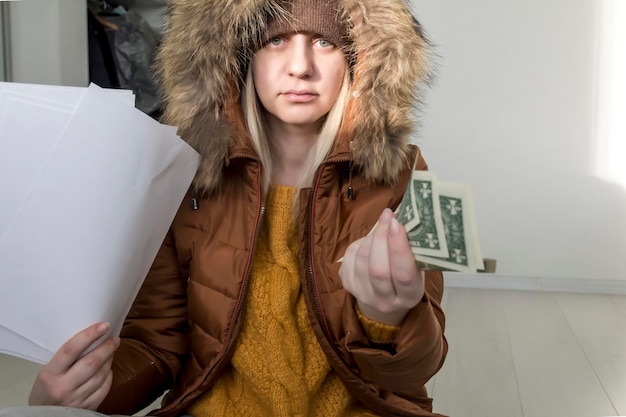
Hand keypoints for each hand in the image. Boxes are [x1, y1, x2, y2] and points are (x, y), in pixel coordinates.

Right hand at [29, 322, 119, 408]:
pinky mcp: (87, 407)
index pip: (71, 350)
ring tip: (111, 351)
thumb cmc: (46, 389)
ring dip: (109, 360)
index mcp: (49, 375)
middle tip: (114, 339)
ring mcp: (76, 400)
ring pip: (101, 375)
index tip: (103, 326)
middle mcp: (63, 388)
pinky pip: (104, 388)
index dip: (89, 335)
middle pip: (91, 363)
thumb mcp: (48, 371)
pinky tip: (108, 369)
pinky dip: (109, 375)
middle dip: (106, 348)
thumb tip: (91, 337)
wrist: (43, 416)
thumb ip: (65, 358)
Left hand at [340, 208, 424, 325]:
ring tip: (382, 227)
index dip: (398, 248)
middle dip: (381, 238)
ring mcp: (363, 295)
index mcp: (409, 296)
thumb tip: (400, 219)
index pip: (403, 275)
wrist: (385, 299)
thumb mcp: (417, 268)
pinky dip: (360, 243)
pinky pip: (350, 257)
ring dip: (371, 237)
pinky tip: (370, 240)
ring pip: (362, 260)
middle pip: (378, 269)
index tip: (397, 223)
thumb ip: (413, 250)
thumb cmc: (406, 276)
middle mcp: (385, 302)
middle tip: (388, 217)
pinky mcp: (347, 286)